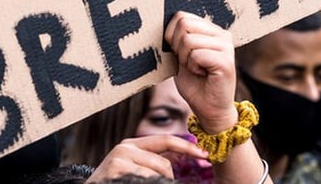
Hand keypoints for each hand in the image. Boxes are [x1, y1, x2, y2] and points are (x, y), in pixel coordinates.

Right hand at [87, 135, 206, 181]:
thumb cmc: (115, 181)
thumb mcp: (135, 167)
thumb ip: (154, 159)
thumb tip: (181, 155)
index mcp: (132, 144)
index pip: (166, 140)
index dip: (187, 147)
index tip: (205, 154)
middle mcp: (125, 147)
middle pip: (164, 163)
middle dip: (169, 178)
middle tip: (162, 183)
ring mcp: (119, 159)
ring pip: (157, 174)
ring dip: (158, 183)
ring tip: (140, 183)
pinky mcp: (116, 169)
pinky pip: (146, 179)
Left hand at [164, 12, 237, 133]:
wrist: (210, 110)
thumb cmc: (195, 83)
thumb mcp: (181, 56)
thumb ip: (177, 38)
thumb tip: (163, 20)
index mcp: (211, 30)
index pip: (182, 16)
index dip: (171, 35)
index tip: (179, 53)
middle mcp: (222, 34)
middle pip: (184, 24)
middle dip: (177, 46)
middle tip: (188, 62)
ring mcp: (226, 46)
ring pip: (189, 40)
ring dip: (185, 59)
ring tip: (196, 69)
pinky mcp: (226, 61)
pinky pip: (196, 55)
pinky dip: (192, 67)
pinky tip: (202, 74)